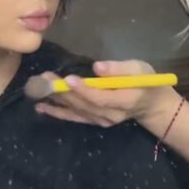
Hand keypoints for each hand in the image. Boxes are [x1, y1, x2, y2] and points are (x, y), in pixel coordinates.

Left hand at [34, 60, 167, 126]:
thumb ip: (119, 69)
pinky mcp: (93, 121)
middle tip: (45, 78)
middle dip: (63, 91)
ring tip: (38, 88)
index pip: (101, 97)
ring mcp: (101, 121)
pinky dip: (57, 113)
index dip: (84, 90)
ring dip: (56, 99)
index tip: (68, 79)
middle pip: (84, 104)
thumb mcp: (139, 69)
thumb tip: (97, 67)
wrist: (150, 104)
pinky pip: (74, 118)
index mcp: (125, 101)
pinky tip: (41, 107)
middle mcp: (111, 115)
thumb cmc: (145, 81)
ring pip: (76, 110)